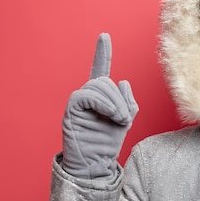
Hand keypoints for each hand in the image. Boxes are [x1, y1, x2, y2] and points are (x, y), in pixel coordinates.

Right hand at [61, 33, 138, 178]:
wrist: (95, 164)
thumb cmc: (109, 142)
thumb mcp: (126, 118)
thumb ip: (128, 100)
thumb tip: (122, 81)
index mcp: (101, 95)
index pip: (101, 69)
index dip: (102, 52)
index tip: (104, 35)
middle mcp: (87, 95)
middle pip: (105, 81)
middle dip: (120, 99)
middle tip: (125, 119)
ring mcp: (78, 102)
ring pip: (99, 87)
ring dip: (115, 104)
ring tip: (120, 120)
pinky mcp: (71, 110)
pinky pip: (87, 96)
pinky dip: (103, 104)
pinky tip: (111, 115)